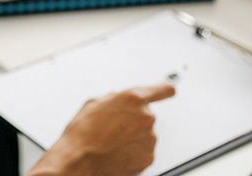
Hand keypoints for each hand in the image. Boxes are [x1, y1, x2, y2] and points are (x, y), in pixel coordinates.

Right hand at [29, 82, 175, 175]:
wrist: (82, 161)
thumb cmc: (83, 134)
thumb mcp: (92, 105)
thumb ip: (112, 99)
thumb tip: (117, 100)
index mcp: (132, 99)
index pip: (162, 90)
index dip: (164, 90)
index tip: (169, 89)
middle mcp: (146, 117)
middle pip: (145, 116)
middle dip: (132, 120)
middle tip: (113, 128)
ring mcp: (149, 138)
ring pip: (144, 134)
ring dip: (132, 137)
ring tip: (111, 143)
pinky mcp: (149, 157)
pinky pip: (144, 151)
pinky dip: (133, 152)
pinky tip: (117, 153)